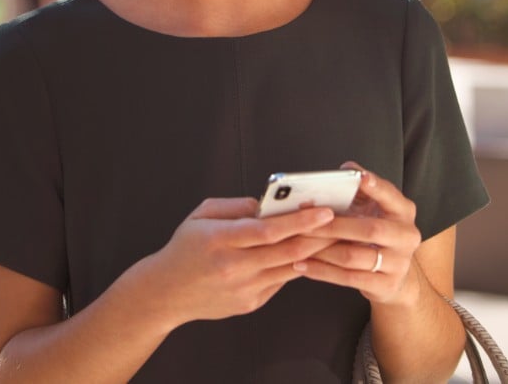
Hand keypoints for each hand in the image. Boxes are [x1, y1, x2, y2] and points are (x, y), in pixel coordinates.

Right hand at [139, 197, 338, 326]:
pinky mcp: (250, 303)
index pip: (267, 230)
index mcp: (220, 240)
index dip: (298, 221)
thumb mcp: (201, 215)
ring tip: (333, 236)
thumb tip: (268, 205)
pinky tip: (307, 253)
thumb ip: (236, 207)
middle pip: (285, 251)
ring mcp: (244, 289)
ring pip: (289, 268)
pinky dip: (295, 266)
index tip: (323, 211)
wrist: (166, 293)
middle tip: (341, 222)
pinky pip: (280, 281)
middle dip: (317, 236)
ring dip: (313, 252)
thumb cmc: (184, 249)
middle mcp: (234, 267)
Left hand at [293, 162, 423, 306]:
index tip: (358, 177)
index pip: (390, 195)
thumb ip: (360, 190)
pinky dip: (322, 271)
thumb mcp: (373, 209)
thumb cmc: (376, 234)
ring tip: (297, 243)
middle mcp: (407, 236)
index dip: (375, 187)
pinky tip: (302, 265)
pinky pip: (348, 278)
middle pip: (369, 230)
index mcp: (404, 212)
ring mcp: (399, 263)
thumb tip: (345, 170)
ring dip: (322, 250)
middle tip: (305, 223)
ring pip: (354, 256)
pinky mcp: (386, 285)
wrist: (395, 275)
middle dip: (333, 226)